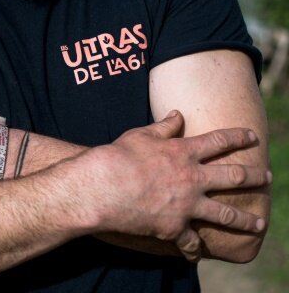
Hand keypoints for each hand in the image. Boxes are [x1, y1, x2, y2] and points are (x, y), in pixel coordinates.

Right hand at [85, 111, 270, 261]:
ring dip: (244, 220)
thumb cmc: (118, 157)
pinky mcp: (175, 227)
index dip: (238, 137)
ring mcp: (187, 205)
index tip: (252, 137)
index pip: (218, 141)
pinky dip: (193, 249)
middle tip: (267, 177)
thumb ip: (163, 126)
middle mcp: (192, 178)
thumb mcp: (140, 135)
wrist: (103, 187)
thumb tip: (178, 114)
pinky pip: (190, 241)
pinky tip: (196, 255)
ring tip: (258, 224)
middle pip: (233, 177)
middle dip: (254, 177)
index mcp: (184, 152)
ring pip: (225, 214)